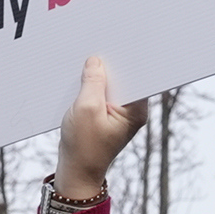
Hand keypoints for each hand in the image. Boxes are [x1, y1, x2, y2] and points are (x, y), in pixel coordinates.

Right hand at [54, 57, 149, 202]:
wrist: (76, 171)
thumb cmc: (83, 147)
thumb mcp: (85, 109)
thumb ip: (92, 82)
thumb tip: (96, 61)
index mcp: (136, 111)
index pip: (139, 77)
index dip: (130, 59)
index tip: (123, 42)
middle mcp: (133, 110)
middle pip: (126, 78)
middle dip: (112, 65)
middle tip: (100, 48)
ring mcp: (120, 112)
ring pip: (112, 84)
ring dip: (99, 76)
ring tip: (88, 61)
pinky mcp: (107, 113)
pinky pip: (102, 93)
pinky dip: (92, 86)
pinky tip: (82, 78)